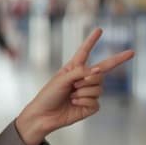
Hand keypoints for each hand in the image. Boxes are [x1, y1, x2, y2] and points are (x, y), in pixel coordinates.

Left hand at [14, 28, 133, 144]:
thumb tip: (99, 70)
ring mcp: (89, 92)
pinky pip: (95, 101)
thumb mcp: (62, 79)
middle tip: (74, 85)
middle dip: (91, 77)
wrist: (43, 115)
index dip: (92, 40)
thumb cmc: (48, 95)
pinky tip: (73, 104)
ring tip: (70, 96)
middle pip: (101, 71)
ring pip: (98, 87)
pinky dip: (83, 102)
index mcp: (74, 69)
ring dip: (82, 92)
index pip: (85, 51)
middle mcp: (84, 78)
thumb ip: (81, 72)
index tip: (100, 29)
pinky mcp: (91, 106)